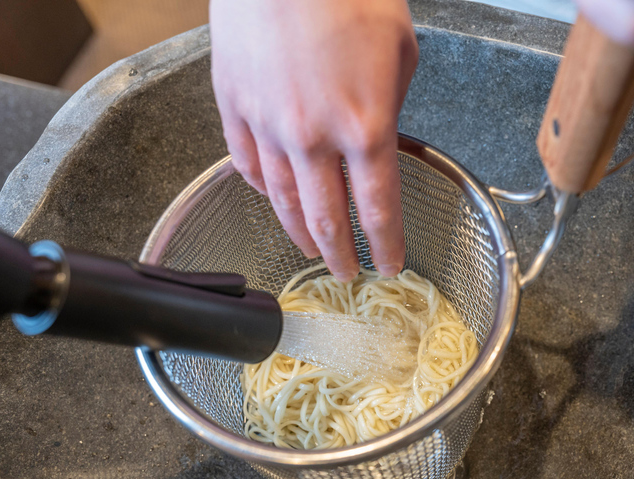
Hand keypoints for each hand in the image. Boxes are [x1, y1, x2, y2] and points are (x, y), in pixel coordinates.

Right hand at [210, 0, 417, 281]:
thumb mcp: (400, 50)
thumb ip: (390, 106)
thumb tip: (378, 134)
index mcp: (364, 126)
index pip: (378, 210)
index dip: (386, 246)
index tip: (389, 264)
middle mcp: (312, 138)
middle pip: (326, 220)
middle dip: (339, 255)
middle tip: (346, 273)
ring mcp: (266, 125)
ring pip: (280, 200)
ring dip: (297, 231)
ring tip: (308, 248)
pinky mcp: (233, 105)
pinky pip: (244, 163)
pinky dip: (259, 188)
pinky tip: (269, 198)